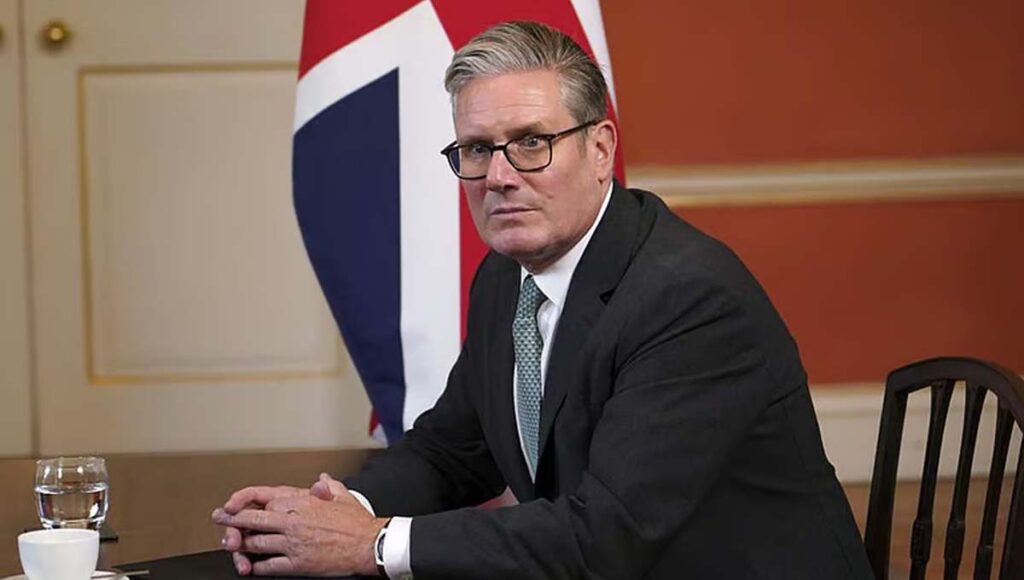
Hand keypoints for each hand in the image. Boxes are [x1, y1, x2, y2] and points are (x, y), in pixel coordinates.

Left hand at [213, 479, 386, 575]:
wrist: (369, 545)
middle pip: (255, 519)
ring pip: (257, 543)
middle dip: (233, 519)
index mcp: (304, 502)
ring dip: (240, 544)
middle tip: (220, 518)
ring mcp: (293, 543)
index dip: (252, 503)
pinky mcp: (298, 564)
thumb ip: (330, 487)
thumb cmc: (358, 523)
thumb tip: (322, 480)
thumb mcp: (344, 496)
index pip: (268, 500)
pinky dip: (257, 566)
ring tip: (228, 543)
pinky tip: (250, 566)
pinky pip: (270, 566)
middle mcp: (294, 521)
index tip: (242, 504)